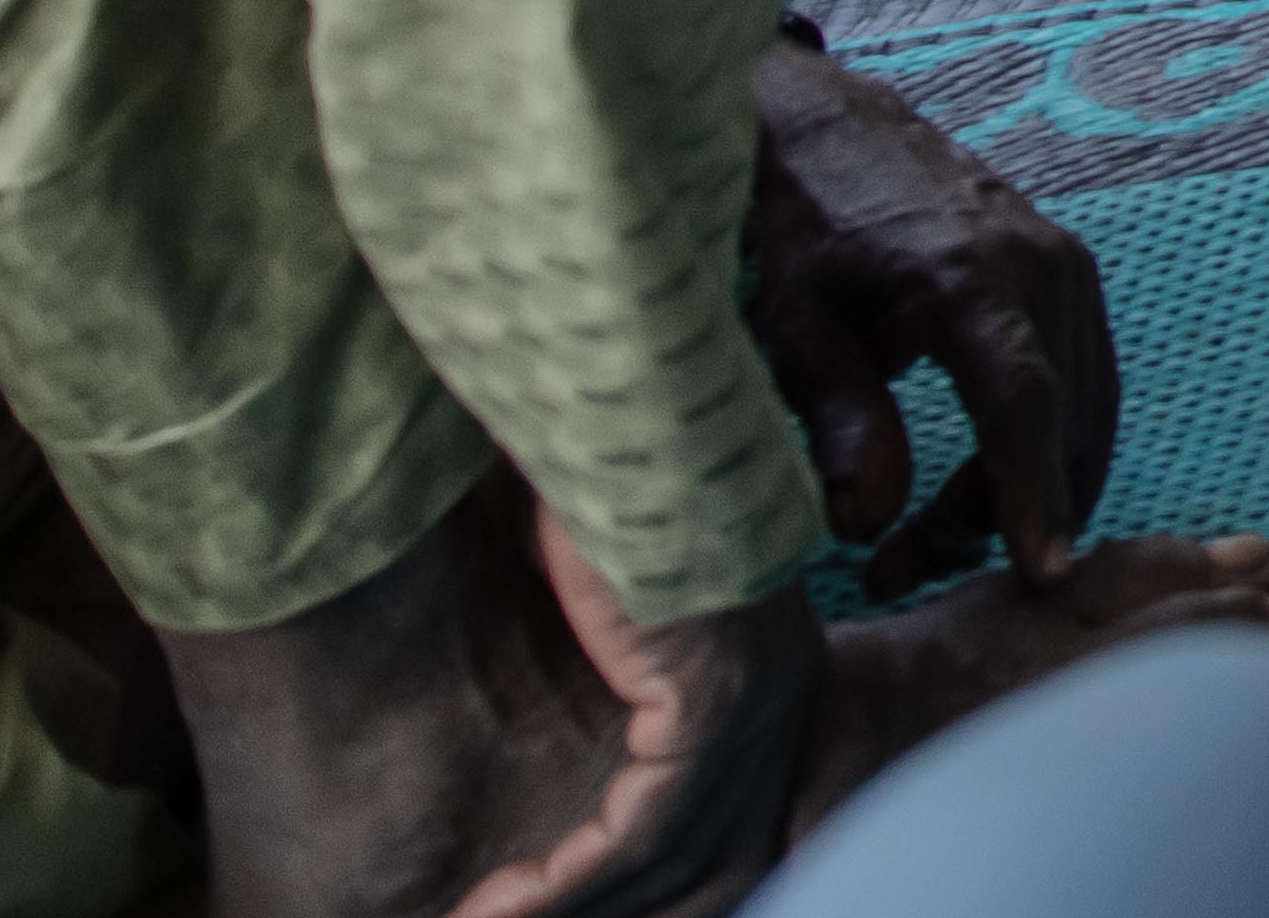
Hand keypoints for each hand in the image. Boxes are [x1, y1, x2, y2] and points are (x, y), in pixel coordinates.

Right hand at [445, 508, 812, 917]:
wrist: (622, 401)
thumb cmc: (594, 469)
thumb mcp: (593, 582)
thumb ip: (593, 652)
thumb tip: (554, 702)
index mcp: (762, 663)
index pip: (719, 813)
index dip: (633, 877)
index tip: (536, 903)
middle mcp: (781, 686)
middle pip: (708, 853)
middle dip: (613, 907)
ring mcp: (757, 695)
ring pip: (668, 857)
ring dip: (564, 906)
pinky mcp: (711, 699)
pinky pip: (639, 835)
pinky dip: (561, 887)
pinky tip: (488, 911)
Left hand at [744, 36, 1116, 576]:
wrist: (833, 129)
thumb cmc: (800, 230)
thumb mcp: (795, 326)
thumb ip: (836, 418)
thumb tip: (868, 521)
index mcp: (971, 277)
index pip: (1024, 404)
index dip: (1033, 494)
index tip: (1040, 574)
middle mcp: (1043, 266)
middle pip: (1064, 422)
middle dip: (1007, 516)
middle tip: (904, 571)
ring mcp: (1068, 266)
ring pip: (1083, 412)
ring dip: (1025, 489)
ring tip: (924, 539)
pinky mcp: (1069, 276)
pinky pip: (1082, 383)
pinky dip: (1045, 448)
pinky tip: (978, 487)